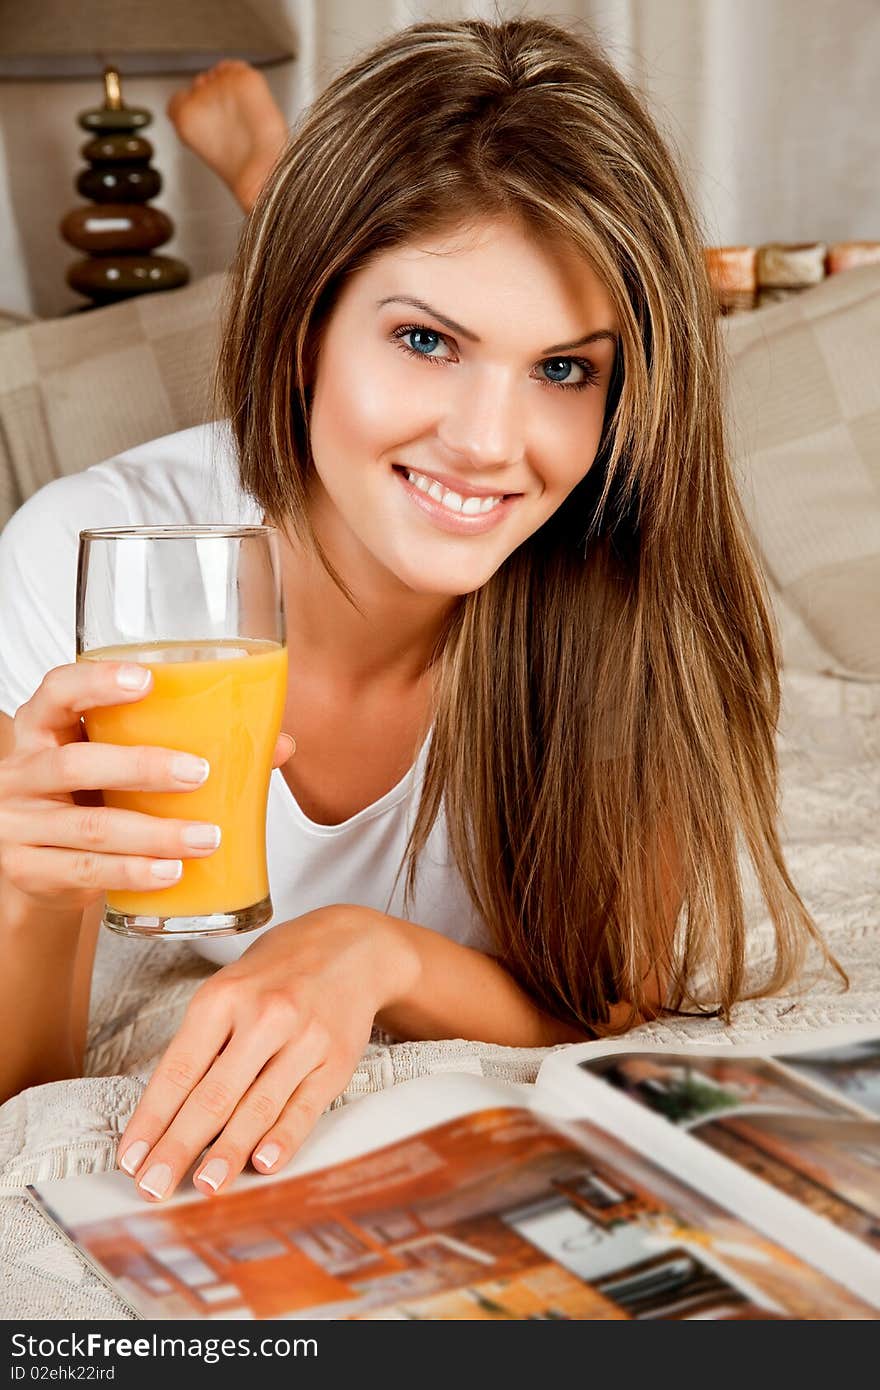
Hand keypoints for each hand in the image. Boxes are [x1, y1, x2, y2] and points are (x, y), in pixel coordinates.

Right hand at [0, 660, 293, 909]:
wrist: (40, 861)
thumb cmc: (92, 795)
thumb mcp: (120, 762)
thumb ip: (186, 744)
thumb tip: (278, 744)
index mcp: (44, 728)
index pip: (58, 690)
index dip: (97, 682)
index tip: (148, 680)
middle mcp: (23, 772)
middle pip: (76, 763)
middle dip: (142, 768)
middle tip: (200, 773)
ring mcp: (20, 824)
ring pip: (90, 827)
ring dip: (155, 834)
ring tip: (207, 838)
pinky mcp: (28, 870)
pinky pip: (84, 872)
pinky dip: (133, 873)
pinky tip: (171, 872)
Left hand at [116, 905, 413, 1200]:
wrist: (350, 947)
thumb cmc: (278, 973)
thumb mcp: (230, 988)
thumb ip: (204, 1043)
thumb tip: (169, 1114)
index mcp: (223, 997)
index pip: (178, 1070)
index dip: (151, 1119)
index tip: (131, 1157)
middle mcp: (263, 1016)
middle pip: (213, 1094)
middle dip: (178, 1147)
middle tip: (154, 1185)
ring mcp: (303, 1039)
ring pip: (258, 1106)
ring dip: (227, 1152)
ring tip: (204, 1186)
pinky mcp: (335, 1061)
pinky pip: (304, 1107)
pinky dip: (283, 1138)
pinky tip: (264, 1163)